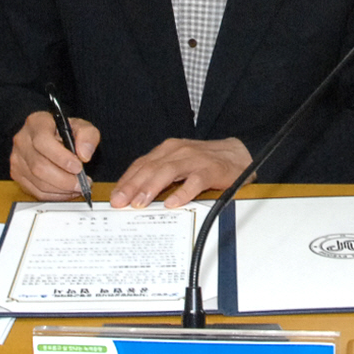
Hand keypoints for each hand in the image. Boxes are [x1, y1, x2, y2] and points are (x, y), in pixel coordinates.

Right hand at [10, 110, 100, 200]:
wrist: (50, 136)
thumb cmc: (64, 131)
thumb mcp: (81, 126)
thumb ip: (87, 135)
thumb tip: (84, 154)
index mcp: (36, 123)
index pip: (42, 141)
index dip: (61, 157)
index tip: (78, 166)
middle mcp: (22, 140)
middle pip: (39, 166)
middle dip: (64, 179)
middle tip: (82, 183)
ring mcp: (17, 159)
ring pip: (38, 182)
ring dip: (61, 189)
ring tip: (78, 187)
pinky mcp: (18, 175)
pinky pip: (36, 191)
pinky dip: (55, 196)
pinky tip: (67, 191)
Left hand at [109, 138, 252, 208]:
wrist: (238, 156)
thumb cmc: (204, 163)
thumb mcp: (178, 165)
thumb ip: (159, 175)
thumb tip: (134, 195)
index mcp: (168, 150)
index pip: (142, 164)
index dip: (127, 180)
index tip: (114, 196)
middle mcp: (179, 151)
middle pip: (151, 167)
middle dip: (133, 185)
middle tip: (120, 202)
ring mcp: (195, 160)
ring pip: (169, 171)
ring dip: (152, 187)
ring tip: (140, 202)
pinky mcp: (211, 170)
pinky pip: (195, 182)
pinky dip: (183, 192)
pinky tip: (173, 203)